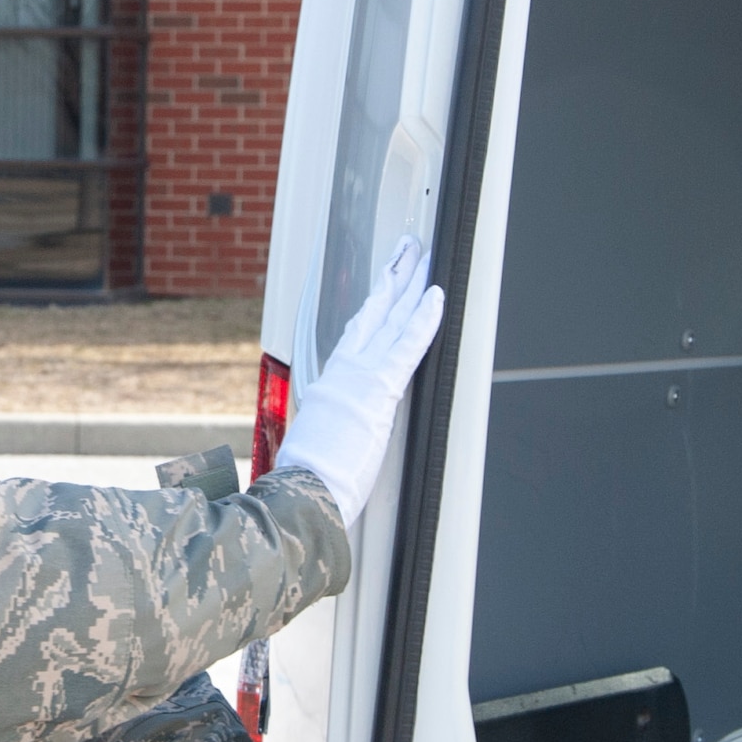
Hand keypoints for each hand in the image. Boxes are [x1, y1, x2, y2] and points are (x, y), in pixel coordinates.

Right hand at [276, 236, 444, 525]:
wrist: (305, 490)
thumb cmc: (309, 477)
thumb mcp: (315, 439)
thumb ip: (331, 422)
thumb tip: (335, 429)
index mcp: (331, 382)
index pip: (359, 331)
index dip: (375, 303)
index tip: (385, 282)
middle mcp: (344, 369)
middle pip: (375, 312)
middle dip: (395, 278)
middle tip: (408, 252)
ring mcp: (362, 375)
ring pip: (392, 319)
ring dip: (411, 285)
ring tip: (424, 260)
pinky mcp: (380, 388)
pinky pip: (409, 345)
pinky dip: (424, 319)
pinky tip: (436, 298)